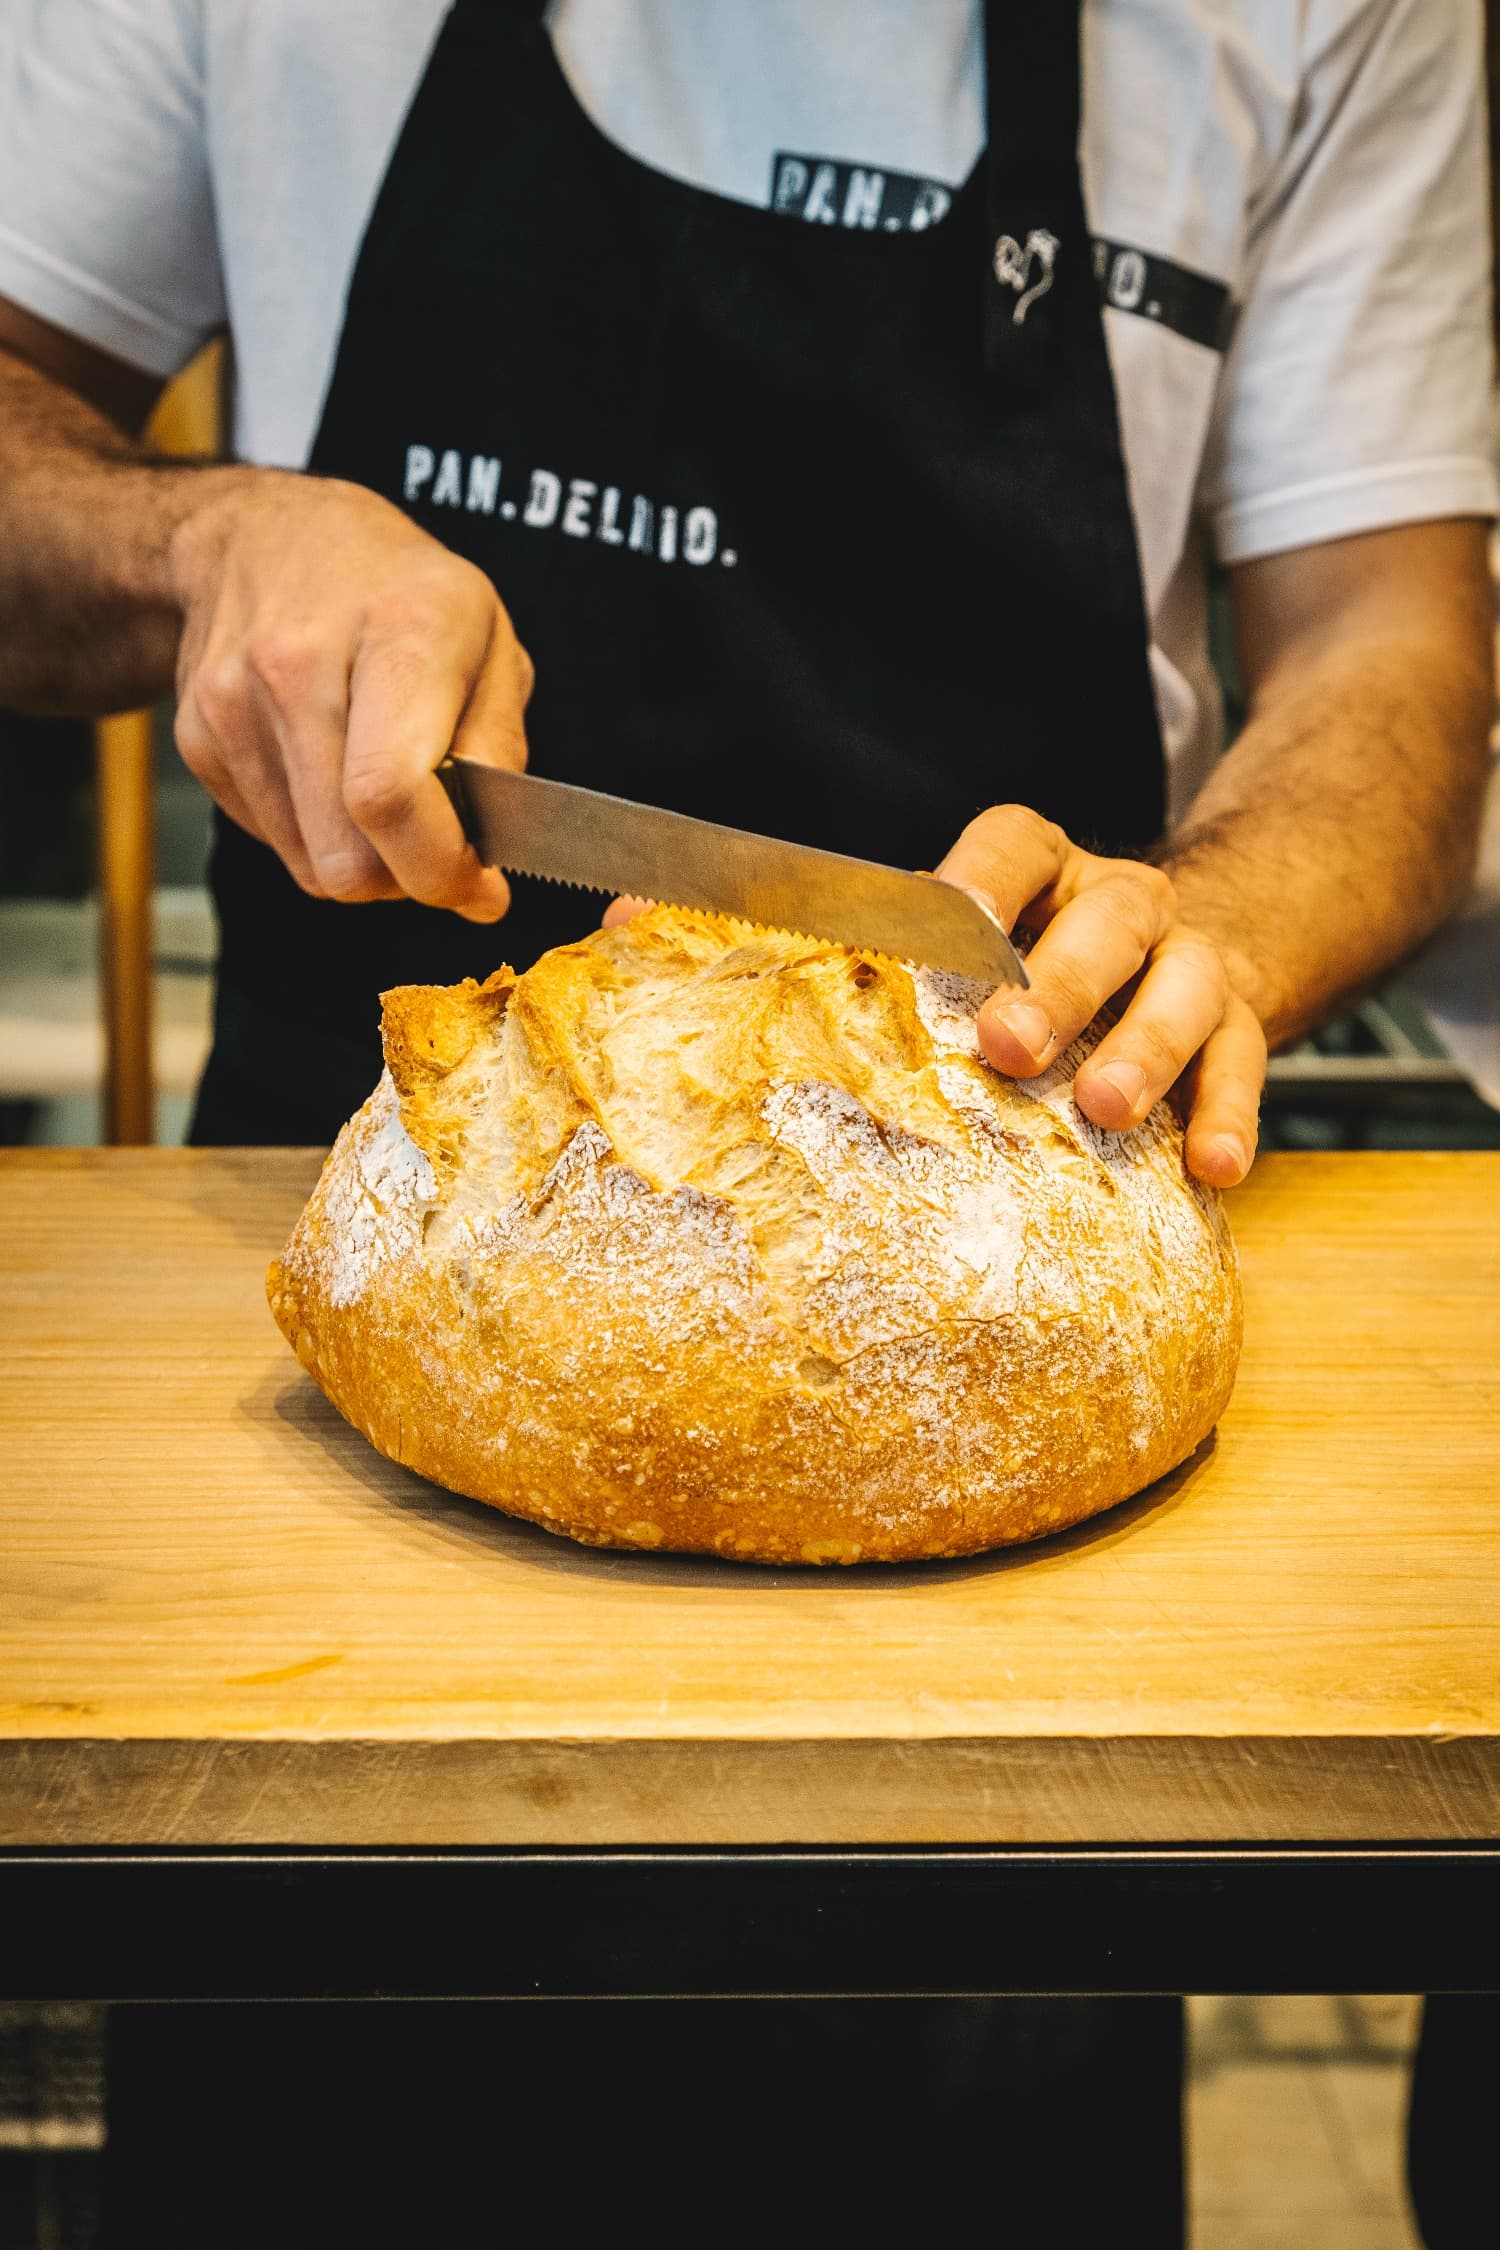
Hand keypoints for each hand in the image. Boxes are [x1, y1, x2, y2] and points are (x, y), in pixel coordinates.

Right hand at [169, 469, 532, 919]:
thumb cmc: (397, 590)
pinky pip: (274, 841)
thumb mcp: (488, 640)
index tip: (479, 889)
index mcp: (397, 631)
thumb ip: (497, 752)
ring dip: (364, 862)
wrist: (261, 537)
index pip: (391, 793)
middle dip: (408, 879)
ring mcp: (234, 704)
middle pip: (348, 855)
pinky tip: (332, 773)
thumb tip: (482, 873)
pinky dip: (318, 835)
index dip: (439, 867)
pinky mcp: (198, 739)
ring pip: (311, 866)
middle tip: (437, 847)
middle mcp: (299, 665)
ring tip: (387, 801)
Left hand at [937, 805, 1265, 1186]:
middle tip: (1011, 1045)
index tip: (952, 919)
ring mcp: (1189, 960)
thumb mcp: (979, 954)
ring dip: (1146, 1048)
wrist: (1155, 976)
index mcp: (1047, 870)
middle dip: (1059, 985)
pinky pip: (1243, 1063)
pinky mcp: (1238, 1025)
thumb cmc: (1031, 975)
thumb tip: (846, 1003)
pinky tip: (1211, 1166)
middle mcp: (1125, 904)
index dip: (984, 878)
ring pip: (1186, 986)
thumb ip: (927, 966)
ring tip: (1107, 1107)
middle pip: (1106, 922)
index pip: (1016, 847)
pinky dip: (1228, 1116)